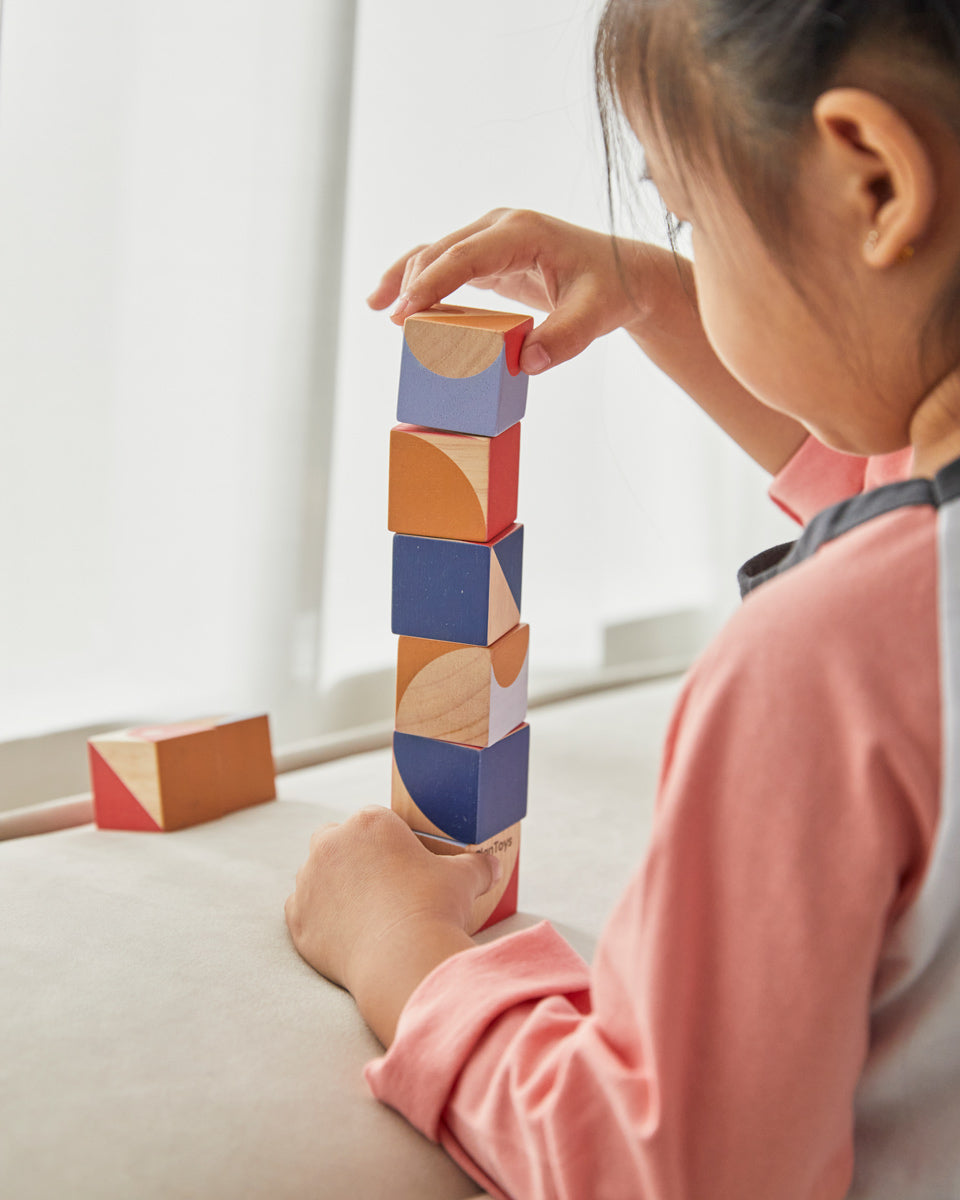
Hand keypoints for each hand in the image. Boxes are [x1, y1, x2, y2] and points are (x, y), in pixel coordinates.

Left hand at [285, 807, 499, 1042]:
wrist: (402, 959)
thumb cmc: (433, 907)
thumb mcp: (464, 878)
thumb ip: (476, 865)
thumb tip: (493, 866)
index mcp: (370, 822)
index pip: (376, 820)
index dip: (390, 840)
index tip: (403, 861)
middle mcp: (331, 844)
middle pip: (338, 840)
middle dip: (354, 855)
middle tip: (382, 884)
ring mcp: (309, 881)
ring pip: (317, 875)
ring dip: (334, 887)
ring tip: (365, 912)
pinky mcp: (297, 918)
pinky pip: (304, 911)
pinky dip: (320, 919)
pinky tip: (344, 933)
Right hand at [367, 207, 675, 375]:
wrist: (624, 274)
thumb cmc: (608, 290)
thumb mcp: (593, 316)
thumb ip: (562, 339)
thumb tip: (524, 363)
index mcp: (522, 232)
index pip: (465, 255)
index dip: (431, 283)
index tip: (405, 313)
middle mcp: (501, 227)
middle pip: (443, 250)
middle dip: (412, 283)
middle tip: (395, 324)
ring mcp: (492, 238)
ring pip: (437, 252)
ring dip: (405, 277)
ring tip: (376, 306)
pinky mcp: (489, 256)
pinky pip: (446, 264)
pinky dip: (419, 280)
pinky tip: (392, 301)